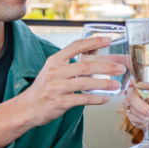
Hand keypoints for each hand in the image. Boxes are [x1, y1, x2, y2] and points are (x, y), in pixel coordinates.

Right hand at [0, 36, 125, 147]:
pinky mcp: (60, 102)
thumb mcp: (54, 70)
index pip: (76, 46)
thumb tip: (95, 51)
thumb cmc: (44, 88)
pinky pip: (82, 99)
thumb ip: (72, 62)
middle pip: (85, 66)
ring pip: (85, 83)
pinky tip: (105, 99)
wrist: (28, 107)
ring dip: (104, 84)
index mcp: (55, 60)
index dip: (93, 42)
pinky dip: (96, 99)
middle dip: (106, 66)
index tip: (108, 40)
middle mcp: (55, 72)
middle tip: (120, 67)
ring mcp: (57, 87)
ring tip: (116, 84)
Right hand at [125, 80, 148, 147]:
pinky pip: (136, 120)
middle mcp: (132, 95)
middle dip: (143, 108)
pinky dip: (148, 123)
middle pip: (132, 99)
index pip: (133, 83)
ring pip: (136, 112)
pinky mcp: (130, 116)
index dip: (132, 84)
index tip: (134, 84)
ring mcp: (129, 106)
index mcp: (140, 87)